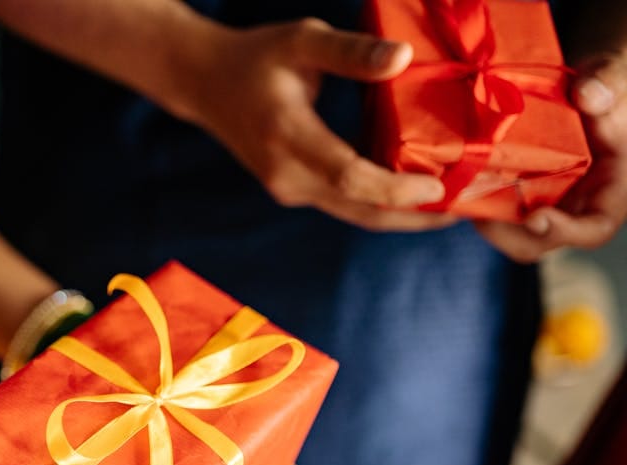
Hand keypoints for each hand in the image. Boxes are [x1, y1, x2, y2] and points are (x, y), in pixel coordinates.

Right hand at [176, 18, 455, 231]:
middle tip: (470, 205)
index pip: (348, 177)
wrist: (204, 84)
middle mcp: (287, 175)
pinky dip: (384, 203)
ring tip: (455, 203)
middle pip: (360, 211)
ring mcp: (289, 190)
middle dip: (416, 214)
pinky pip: (346, 205)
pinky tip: (419, 192)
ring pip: (356, 215)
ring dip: (405, 214)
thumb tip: (403, 59)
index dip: (396, 189)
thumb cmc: (256, 56)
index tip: (440, 186)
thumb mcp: (302, 40)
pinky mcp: (295, 191)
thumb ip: (351, 52)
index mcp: (287, 136)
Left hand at [475, 52, 626, 261]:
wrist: (585, 84)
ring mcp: (548, 201)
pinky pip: (497, 208)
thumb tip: (589, 96)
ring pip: (512, 231)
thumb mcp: (614, 74)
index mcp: (612, 188)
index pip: (594, 228)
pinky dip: (477, 200)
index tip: (535, 218)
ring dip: (485, 218)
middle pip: (541, 241)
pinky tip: (459, 181)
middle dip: (507, 234)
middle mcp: (578, 203)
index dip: (564, 231)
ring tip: (463, 194)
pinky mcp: (522, 191)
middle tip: (479, 213)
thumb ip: (608, 82)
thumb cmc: (607, 83)